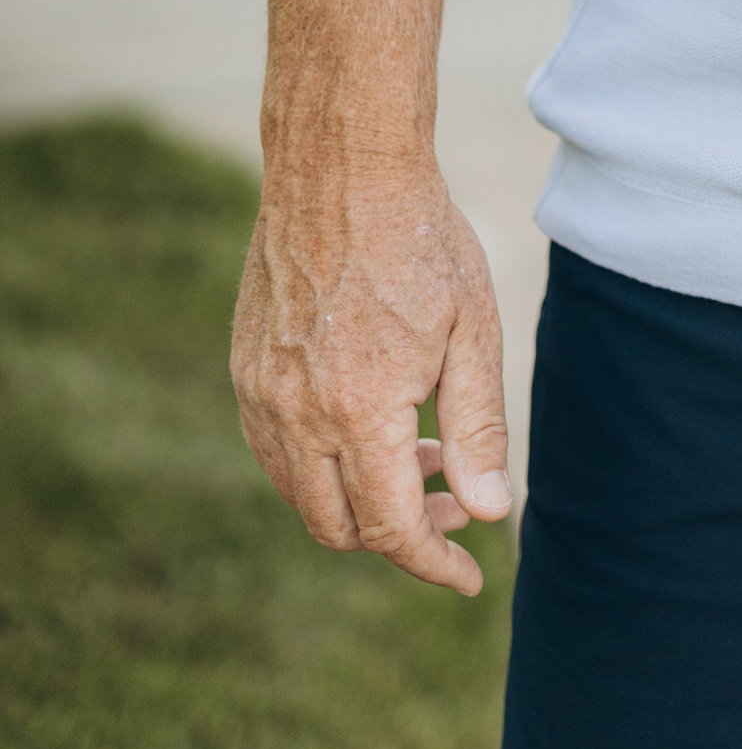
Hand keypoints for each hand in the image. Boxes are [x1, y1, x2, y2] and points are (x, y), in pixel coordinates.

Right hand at [231, 147, 513, 595]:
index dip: (433, 564)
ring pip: (302, 496)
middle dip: (401, 536)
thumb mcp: (472, 330)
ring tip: (424, 456)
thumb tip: (488, 514)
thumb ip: (477, 428)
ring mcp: (260, 394)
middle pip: (339, 528)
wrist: (341, 169)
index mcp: (358, 410)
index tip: (471, 579)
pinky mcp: (245, 371)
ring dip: (360, 500)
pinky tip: (374, 427)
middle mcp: (297, 414)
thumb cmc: (420, 242)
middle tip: (456, 503)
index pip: (391, 528)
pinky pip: (277, 453)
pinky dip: (324, 467)